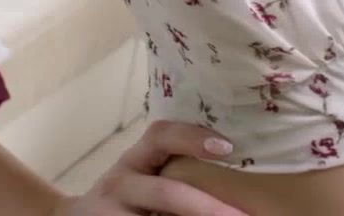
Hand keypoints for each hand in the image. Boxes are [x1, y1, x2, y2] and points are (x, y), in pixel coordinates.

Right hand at [50, 122, 248, 215]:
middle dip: (207, 208)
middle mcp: (120, 183)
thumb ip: (171, 170)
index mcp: (134, 161)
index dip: (192, 137)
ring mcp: (110, 212)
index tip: (227, 147)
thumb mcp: (139, 176)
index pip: (160, 136)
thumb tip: (233, 175)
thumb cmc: (125, 198)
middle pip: (167, 192)